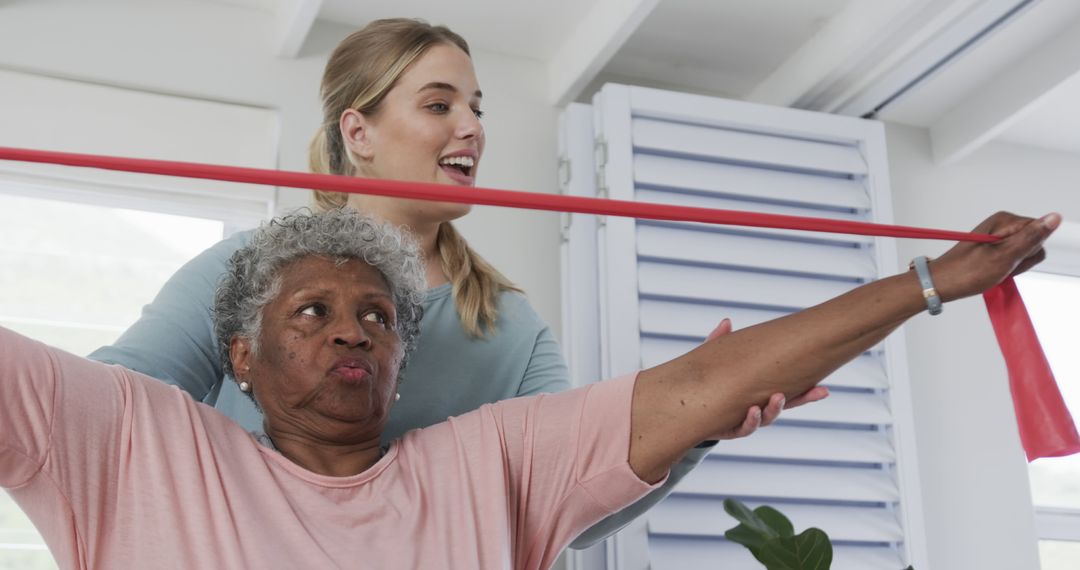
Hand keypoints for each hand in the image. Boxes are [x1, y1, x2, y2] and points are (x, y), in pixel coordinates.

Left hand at [703, 319, 829, 440]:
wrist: (681, 409)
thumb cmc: (702, 383)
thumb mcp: (711, 361)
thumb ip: (718, 342)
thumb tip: (727, 322)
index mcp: (756, 391)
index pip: (787, 391)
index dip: (806, 392)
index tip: (824, 388)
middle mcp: (754, 408)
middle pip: (783, 406)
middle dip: (801, 399)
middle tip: (816, 389)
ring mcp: (743, 420)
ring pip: (765, 419)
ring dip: (773, 409)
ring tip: (777, 397)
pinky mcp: (728, 429)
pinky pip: (742, 429)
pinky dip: (749, 421)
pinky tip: (753, 410)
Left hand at [930, 212, 1059, 301]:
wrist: (942, 283)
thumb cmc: (967, 272)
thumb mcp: (1004, 256)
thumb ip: (1031, 237)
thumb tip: (1053, 218)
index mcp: (1005, 220)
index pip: (1040, 232)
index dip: (1029, 252)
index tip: (1011, 259)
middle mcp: (1002, 225)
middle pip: (1033, 242)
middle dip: (1022, 260)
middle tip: (1001, 267)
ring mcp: (998, 236)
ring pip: (1024, 253)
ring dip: (1014, 266)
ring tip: (995, 270)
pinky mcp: (994, 247)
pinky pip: (1013, 258)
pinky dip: (1007, 268)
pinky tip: (993, 271)